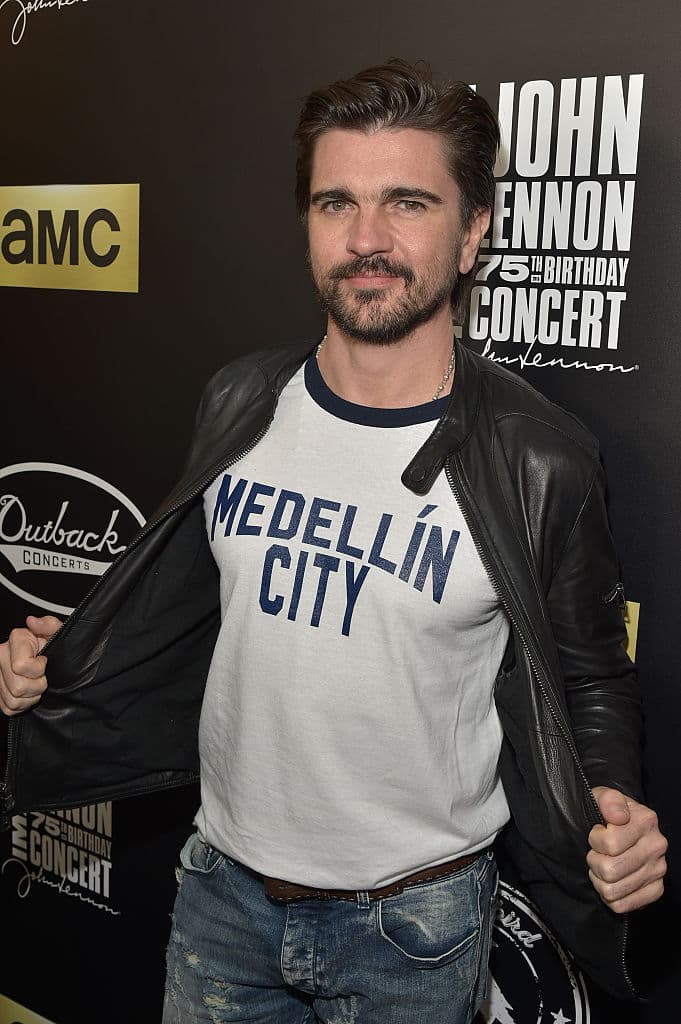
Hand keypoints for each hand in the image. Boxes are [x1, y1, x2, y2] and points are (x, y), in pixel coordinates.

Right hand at [0, 615, 61, 715]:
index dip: (38, 669)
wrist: (51, 660)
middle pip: (17, 687)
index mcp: (16, 639)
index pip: (21, 666)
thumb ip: (50, 625)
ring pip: (12, 700)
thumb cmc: (54, 646)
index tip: (44, 662)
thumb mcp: (58, 633)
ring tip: (35, 683)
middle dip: (37, 685)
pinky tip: (28, 692)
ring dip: (30, 696)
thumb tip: (33, 622)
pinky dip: (22, 704)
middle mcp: (1, 655)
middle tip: (42, 676)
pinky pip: (8, 708)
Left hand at [587, 786, 667, 912]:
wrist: (624, 824)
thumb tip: (618, 816)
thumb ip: (608, 800)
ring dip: (599, 880)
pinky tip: (611, 880)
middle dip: (595, 862)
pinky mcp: (655, 889)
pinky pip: (622, 906)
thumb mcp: (603, 796)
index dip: (595, 841)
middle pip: (610, 870)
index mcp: (646, 821)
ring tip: (602, 866)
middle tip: (596, 853)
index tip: (597, 834)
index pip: (610, 844)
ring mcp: (658, 869)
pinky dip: (609, 896)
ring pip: (613, 891)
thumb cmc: (608, 811)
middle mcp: (657, 846)